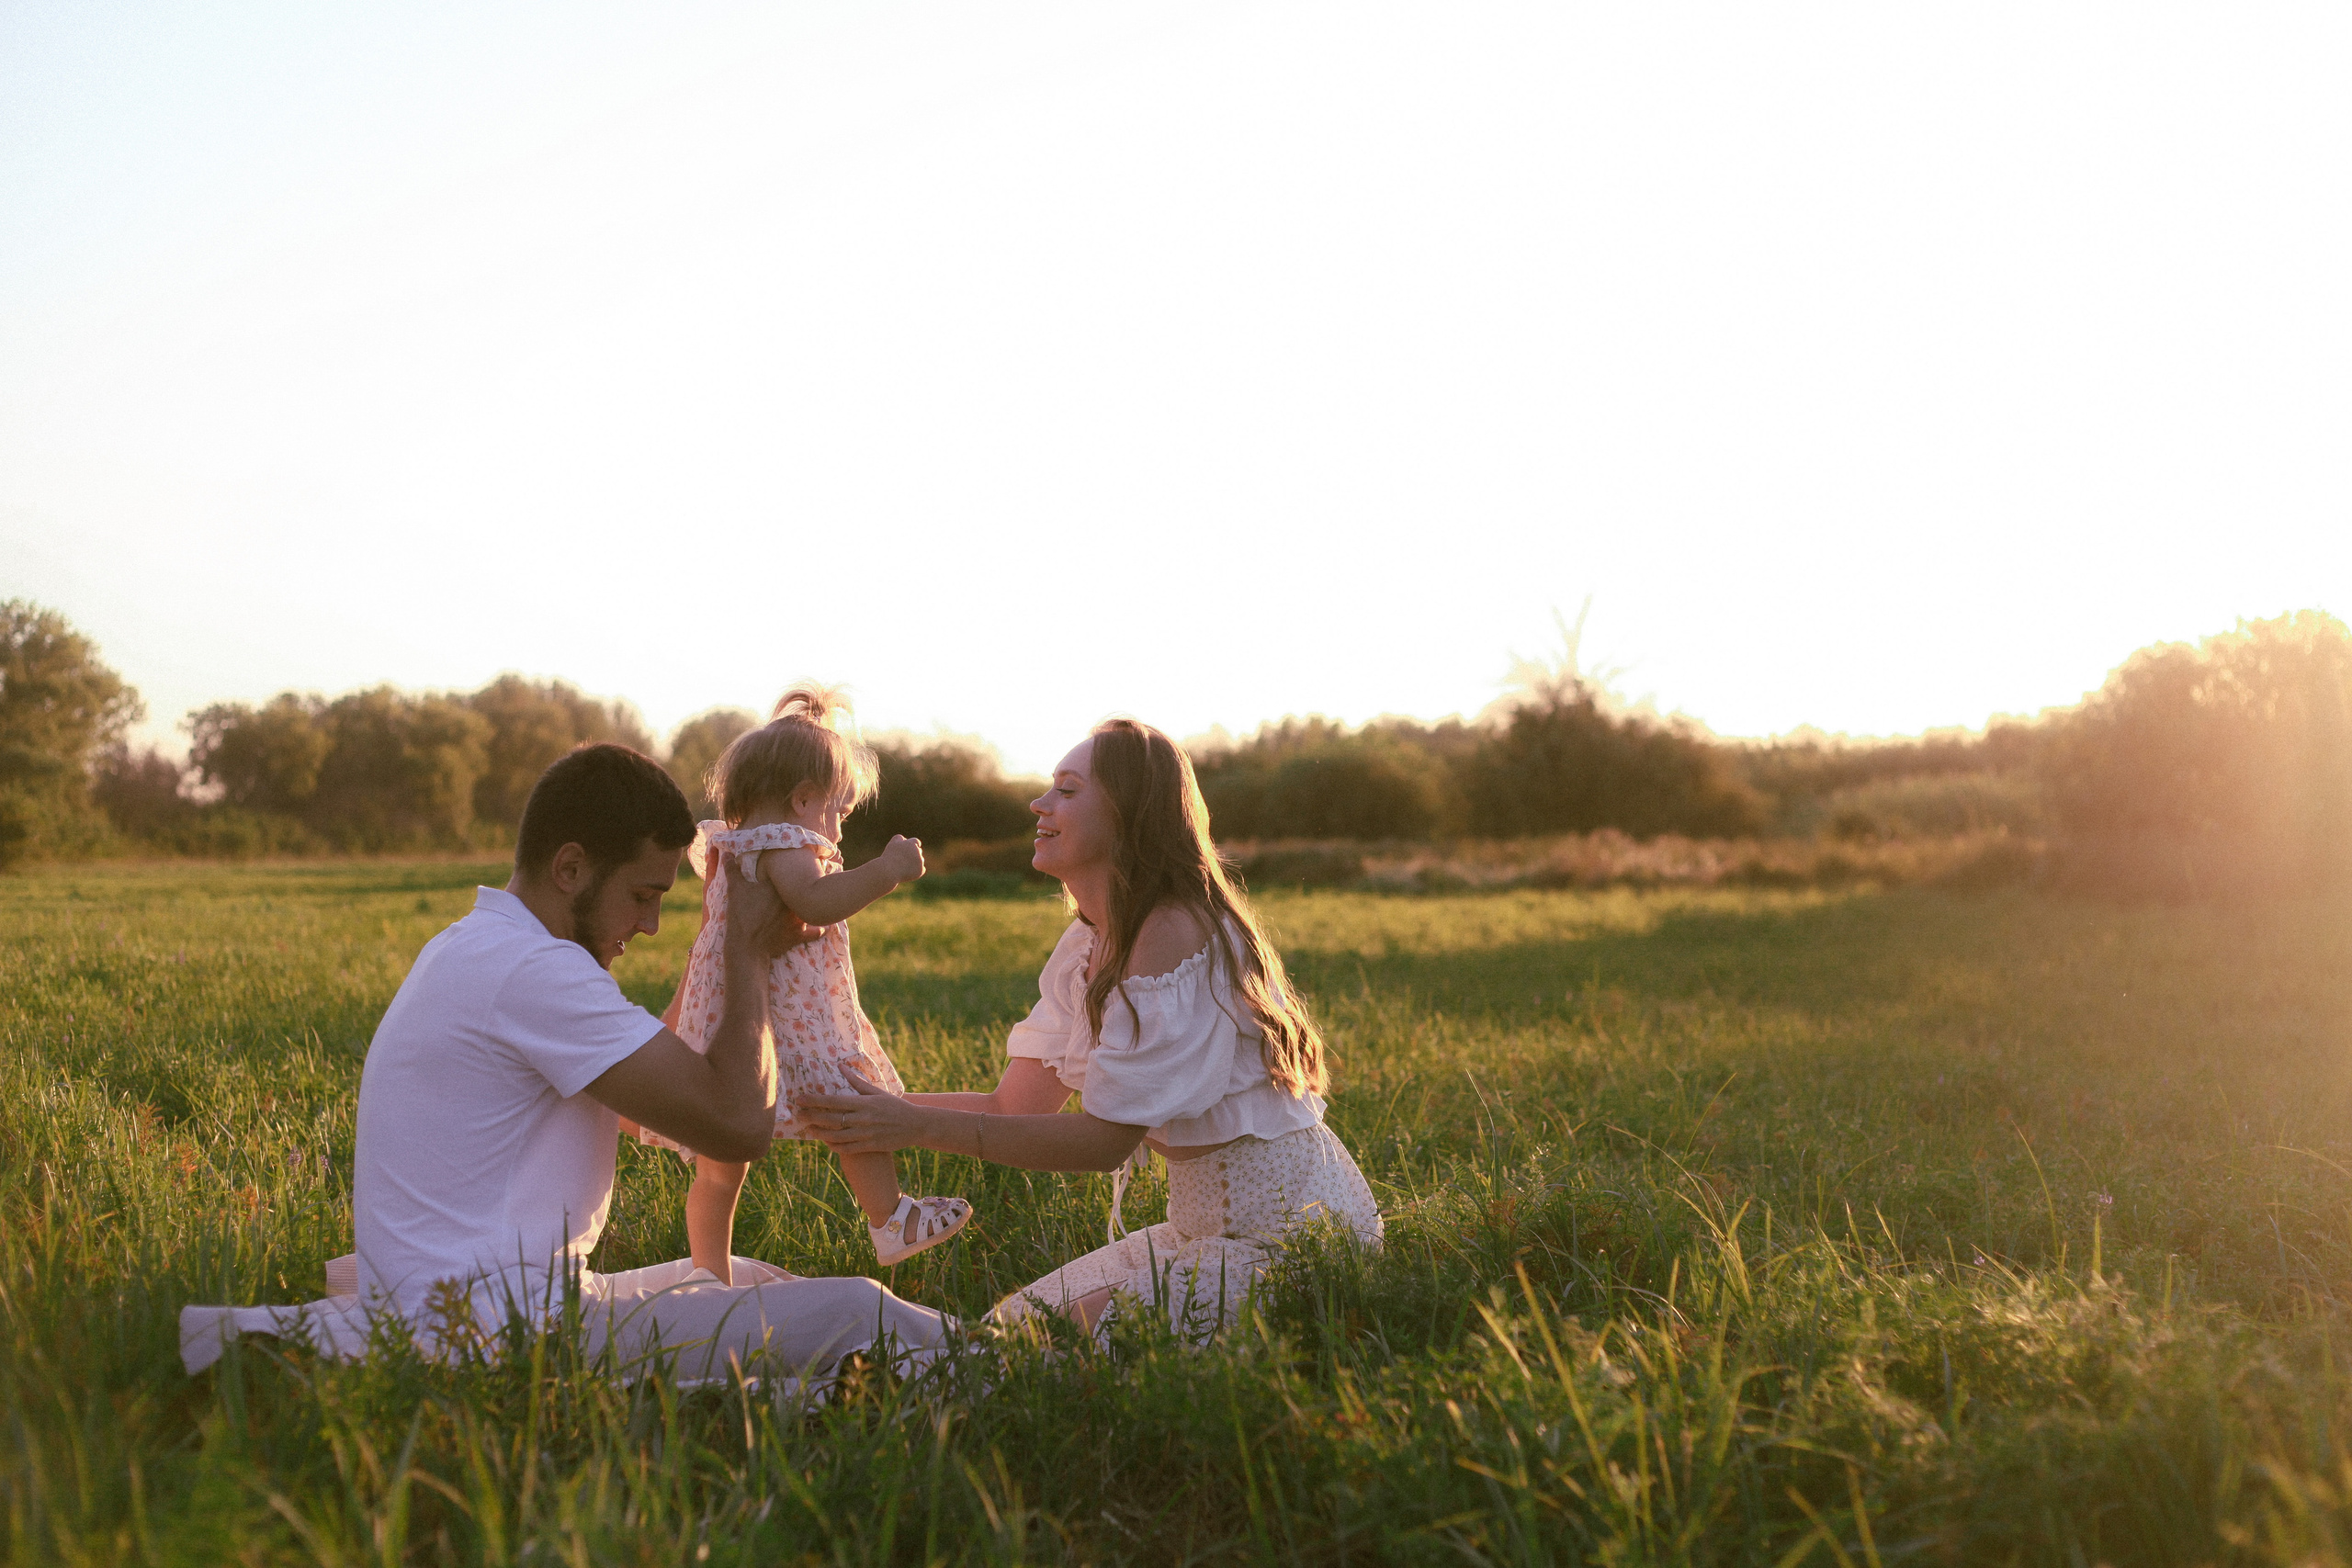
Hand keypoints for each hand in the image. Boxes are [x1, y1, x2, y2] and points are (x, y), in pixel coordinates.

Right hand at [717, 855, 819, 958]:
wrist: (747, 947)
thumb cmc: (741, 916)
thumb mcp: (735, 890)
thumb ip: (732, 870)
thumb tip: (726, 854)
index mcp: (781, 886)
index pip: (794, 873)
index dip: (796, 869)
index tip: (799, 866)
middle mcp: (795, 900)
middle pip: (807, 888)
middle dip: (808, 884)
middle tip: (811, 880)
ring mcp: (799, 918)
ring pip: (813, 907)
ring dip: (814, 904)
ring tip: (816, 899)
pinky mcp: (801, 934)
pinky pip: (816, 932)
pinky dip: (819, 930)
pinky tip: (823, 926)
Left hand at [797, 1066, 922, 1154]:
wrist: (917, 1125)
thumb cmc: (896, 1106)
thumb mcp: (878, 1092)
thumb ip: (857, 1082)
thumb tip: (840, 1067)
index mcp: (865, 1103)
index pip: (835, 1101)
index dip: (816, 1100)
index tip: (801, 1098)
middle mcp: (863, 1119)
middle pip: (832, 1118)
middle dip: (812, 1116)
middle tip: (798, 1114)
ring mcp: (866, 1134)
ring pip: (837, 1135)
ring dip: (820, 1133)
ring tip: (808, 1129)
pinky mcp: (870, 1146)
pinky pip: (847, 1148)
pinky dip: (834, 1146)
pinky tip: (826, 1143)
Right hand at [881, 834, 925, 884]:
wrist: (889, 872)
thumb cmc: (889, 858)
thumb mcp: (892, 845)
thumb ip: (899, 839)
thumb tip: (905, 839)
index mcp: (911, 843)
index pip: (916, 841)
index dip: (913, 845)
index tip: (910, 849)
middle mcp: (917, 850)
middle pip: (919, 851)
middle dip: (913, 855)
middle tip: (904, 860)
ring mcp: (920, 860)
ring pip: (920, 861)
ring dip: (915, 863)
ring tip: (903, 867)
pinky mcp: (921, 870)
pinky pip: (921, 870)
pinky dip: (916, 872)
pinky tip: (907, 873)